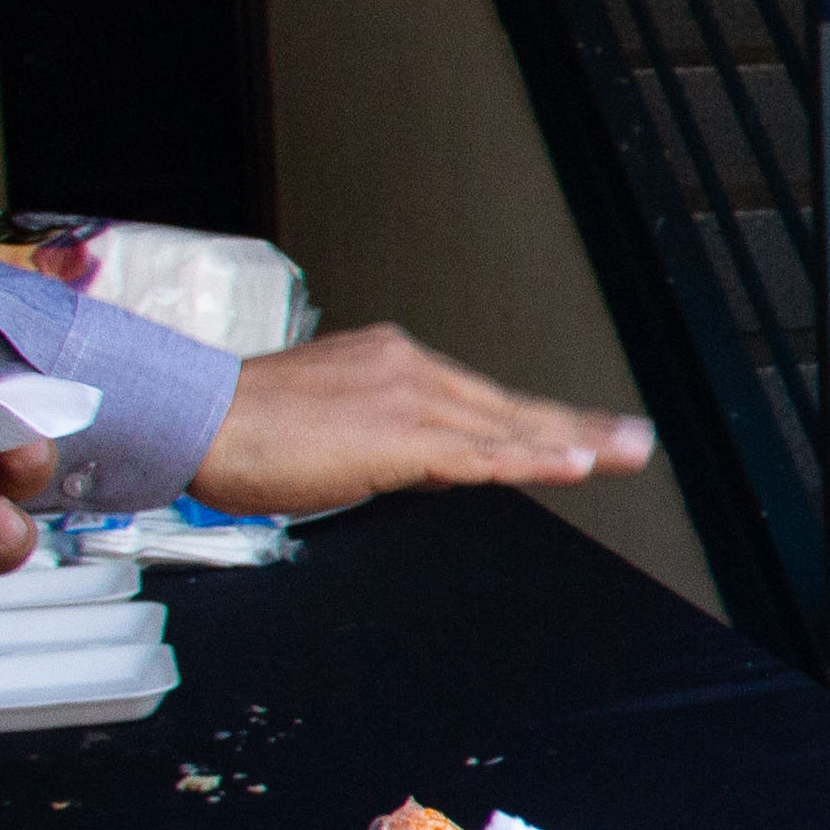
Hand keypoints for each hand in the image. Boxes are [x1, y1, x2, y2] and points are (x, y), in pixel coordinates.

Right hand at [189, 324, 654, 514]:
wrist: (194, 417)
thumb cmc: (243, 430)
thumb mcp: (331, 428)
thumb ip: (387, 440)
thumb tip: (430, 464)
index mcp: (393, 364)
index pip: (483, 400)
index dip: (537, 420)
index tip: (584, 432)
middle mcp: (410, 371)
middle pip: (510, 407)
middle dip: (577, 427)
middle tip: (634, 440)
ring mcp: (408, 399)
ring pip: (507, 427)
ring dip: (574, 442)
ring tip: (626, 453)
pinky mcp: (398, 435)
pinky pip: (479, 452)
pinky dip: (531, 458)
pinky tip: (574, 464)